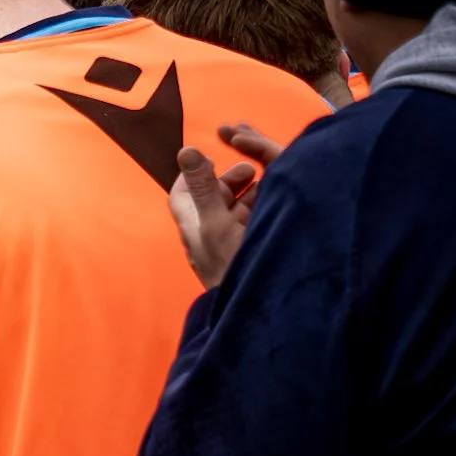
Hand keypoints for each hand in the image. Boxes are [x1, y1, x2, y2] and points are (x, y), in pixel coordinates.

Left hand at [168, 124, 277, 289]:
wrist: (252, 305)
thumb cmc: (230, 265)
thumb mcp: (215, 222)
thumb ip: (203, 187)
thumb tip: (186, 150)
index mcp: (193, 225)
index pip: (182, 194)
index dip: (193, 174)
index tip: (210, 158)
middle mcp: (206, 234)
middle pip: (211, 200)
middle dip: (228, 181)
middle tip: (249, 170)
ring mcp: (227, 244)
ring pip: (234, 210)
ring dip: (247, 194)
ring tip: (264, 183)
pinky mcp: (245, 251)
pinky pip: (249, 224)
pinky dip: (259, 210)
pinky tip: (273, 204)